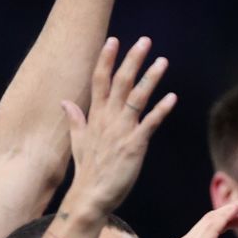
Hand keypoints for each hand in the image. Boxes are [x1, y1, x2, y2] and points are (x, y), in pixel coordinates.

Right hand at [63, 37, 175, 216]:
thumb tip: (65, 102)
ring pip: (137, 98)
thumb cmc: (88, 170)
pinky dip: (161, 110)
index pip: (100, 81)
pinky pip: (149, 123)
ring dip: (150, 78)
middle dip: (132, 60)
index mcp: (95, 116)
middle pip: (120, 83)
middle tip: (144, 40)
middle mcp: (107, 119)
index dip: (106, 60)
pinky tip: (172, 97)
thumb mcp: (77, 141)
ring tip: (162, 61)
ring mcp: (121, 131)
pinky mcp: (134, 145)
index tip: (113, 40)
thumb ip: (75, 119)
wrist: (91, 196)